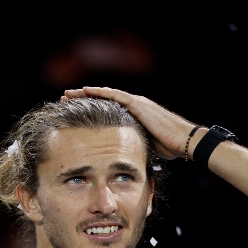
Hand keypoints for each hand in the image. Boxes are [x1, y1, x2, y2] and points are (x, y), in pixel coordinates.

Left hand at [61, 87, 198, 159]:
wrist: (183, 141)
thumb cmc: (168, 147)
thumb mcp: (142, 144)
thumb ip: (130, 144)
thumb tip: (118, 156)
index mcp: (133, 115)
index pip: (106, 110)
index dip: (89, 109)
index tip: (72, 112)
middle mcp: (133, 105)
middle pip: (102, 100)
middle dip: (82, 99)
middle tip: (64, 99)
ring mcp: (135, 103)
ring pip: (105, 94)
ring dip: (85, 93)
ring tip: (68, 94)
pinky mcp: (138, 104)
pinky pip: (114, 95)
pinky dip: (99, 92)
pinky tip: (85, 90)